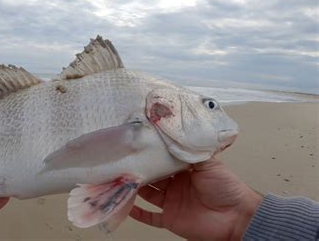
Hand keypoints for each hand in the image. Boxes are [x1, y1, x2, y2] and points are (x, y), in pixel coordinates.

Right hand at [130, 158, 261, 240]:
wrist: (237, 218)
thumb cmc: (228, 189)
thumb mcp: (209, 163)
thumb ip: (190, 152)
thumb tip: (175, 138)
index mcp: (185, 170)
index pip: (163, 159)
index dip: (152, 153)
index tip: (139, 145)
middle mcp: (176, 185)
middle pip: (153, 175)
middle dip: (140, 169)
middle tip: (125, 160)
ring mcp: (172, 202)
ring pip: (148, 194)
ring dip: (135, 188)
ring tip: (121, 179)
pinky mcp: (170, 218)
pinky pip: (151, 217)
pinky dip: (138, 214)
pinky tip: (127, 207)